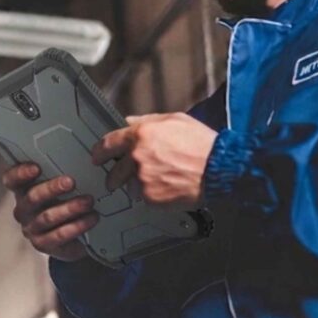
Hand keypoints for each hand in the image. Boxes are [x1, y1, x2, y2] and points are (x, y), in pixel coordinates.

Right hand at [2, 163, 98, 261]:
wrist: (70, 234)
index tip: (36, 167)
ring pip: (47, 217)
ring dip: (70, 208)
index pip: (11, 179)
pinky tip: (90, 219)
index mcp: (22, 190)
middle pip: (32, 198)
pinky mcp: (43, 244)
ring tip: (89, 201)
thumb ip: (61, 171)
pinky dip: (76, 227)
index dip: (20, 173)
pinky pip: (58, 236)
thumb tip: (83, 150)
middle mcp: (23, 210)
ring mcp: (31, 228)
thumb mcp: (60, 184)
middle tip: (71, 182)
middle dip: (52, 188)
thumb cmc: (63, 200)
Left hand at [92, 113, 217, 206]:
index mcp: (141, 134)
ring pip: (128, 185)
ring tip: (159, 180)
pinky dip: (150, 195)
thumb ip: (148, 120)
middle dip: (116, 174)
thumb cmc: (202, 144)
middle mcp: (137, 156)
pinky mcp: (150, 197)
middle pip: (114, 170)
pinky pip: (142, 198)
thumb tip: (130, 121)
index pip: (108, 143)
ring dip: (137, 184)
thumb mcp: (175, 120)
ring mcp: (142, 178)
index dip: (100, 151)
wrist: (219, 169)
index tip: (97, 157)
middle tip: (126, 175)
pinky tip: (166, 187)